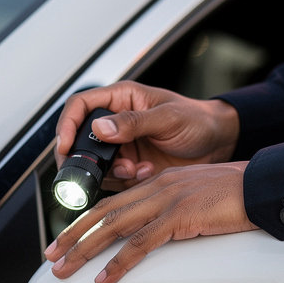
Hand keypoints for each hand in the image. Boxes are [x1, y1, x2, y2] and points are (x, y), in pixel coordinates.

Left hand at [45, 161, 256, 282]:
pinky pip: (142, 243)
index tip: (66, 239)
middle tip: (52, 257)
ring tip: (65, 271)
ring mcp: (166, 201)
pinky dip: (119, 263)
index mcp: (158, 183)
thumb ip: (173, 212)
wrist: (264, 185)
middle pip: (102, 213)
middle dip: (72, 236)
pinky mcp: (179, 216)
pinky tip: (104, 278)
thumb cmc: (238, 195)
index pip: (112, 203)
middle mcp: (156, 188)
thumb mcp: (196, 199)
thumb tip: (157, 234)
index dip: (85, 222)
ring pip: (113, 227)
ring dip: (85, 251)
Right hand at [55, 82, 238, 188]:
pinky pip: (114, 180)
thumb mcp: (168, 117)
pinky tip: (146, 174)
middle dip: (85, 158)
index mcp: (121, 99)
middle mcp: (116, 123)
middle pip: (81, 139)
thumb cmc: (198, 120)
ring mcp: (122, 147)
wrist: (219, 144)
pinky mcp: (130, 168)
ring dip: (111, 173)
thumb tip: (101, 128)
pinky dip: (126, 182)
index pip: (80, 106)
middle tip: (93, 171)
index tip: (64, 145)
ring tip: (136, 171)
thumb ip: (134, 122)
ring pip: (96, 164)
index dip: (67, 124)